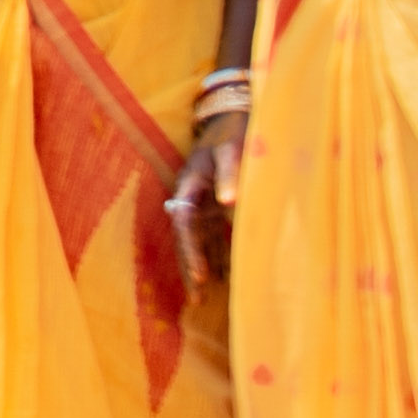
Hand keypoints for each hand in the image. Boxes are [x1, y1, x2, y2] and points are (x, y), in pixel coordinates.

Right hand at [167, 107, 241, 284]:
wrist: (234, 117)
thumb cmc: (233, 133)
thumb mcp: (232, 150)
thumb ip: (231, 174)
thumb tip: (229, 203)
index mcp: (189, 185)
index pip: (184, 223)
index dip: (190, 249)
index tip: (200, 275)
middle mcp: (192, 199)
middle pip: (187, 238)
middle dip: (190, 266)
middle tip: (196, 298)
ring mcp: (204, 205)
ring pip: (197, 241)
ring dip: (199, 267)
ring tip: (200, 300)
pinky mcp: (216, 208)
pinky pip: (212, 237)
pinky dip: (216, 257)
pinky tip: (221, 278)